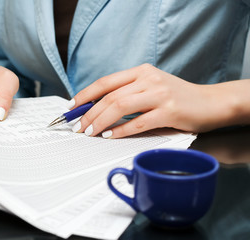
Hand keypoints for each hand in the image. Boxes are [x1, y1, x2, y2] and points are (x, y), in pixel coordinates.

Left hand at [71, 64, 246, 137]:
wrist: (210, 103)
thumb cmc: (176, 97)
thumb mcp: (150, 87)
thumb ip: (128, 93)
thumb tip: (96, 108)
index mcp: (141, 71)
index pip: (105, 82)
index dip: (85, 95)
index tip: (71, 107)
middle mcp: (149, 79)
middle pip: (110, 96)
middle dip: (89, 113)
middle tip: (78, 126)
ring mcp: (160, 94)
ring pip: (120, 107)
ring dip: (100, 121)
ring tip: (89, 132)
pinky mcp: (170, 111)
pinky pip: (139, 123)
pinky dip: (121, 131)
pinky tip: (110, 136)